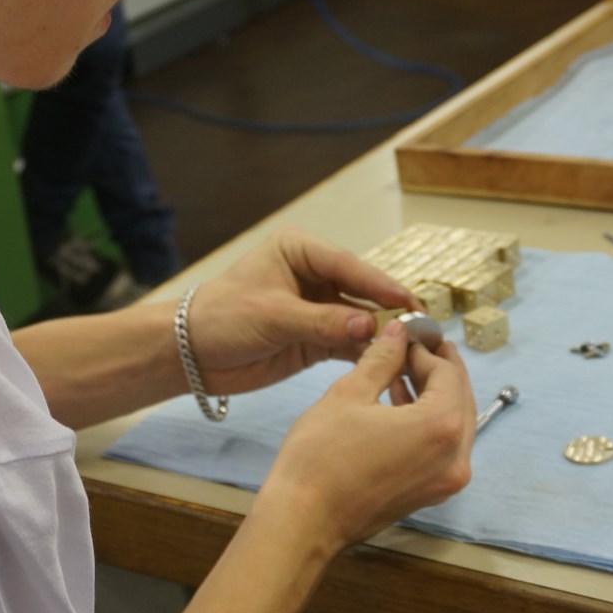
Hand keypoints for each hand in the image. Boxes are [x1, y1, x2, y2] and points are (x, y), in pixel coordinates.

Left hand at [183, 227, 420, 396]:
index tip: (408, 302)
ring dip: (381, 333)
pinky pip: (348, 342)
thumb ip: (323, 322)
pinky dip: (366, 352)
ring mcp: (316, 307)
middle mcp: (313, 274)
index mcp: (300, 251)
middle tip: (422, 327)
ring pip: (359, 318)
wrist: (191, 354)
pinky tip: (389, 362)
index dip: (380, 285)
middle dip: (388, 310)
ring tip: (413, 348)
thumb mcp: (273, 316)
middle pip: (361, 290)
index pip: (349, 265)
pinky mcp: (315, 337)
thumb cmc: (222, 318)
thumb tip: (369, 327)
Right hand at [260, 319, 475, 552]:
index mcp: (441, 427)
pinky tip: (399, 405)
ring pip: (453, 424)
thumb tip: (398, 332)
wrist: (304, 521)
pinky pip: (442, 448)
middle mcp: (456, 457)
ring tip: (402, 371)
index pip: (447, 373)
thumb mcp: (349, 395)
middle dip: (438, 370)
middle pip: (459, 398)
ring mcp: (446, 481)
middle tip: (415, 346)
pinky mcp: (430, 494)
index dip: (427, 349)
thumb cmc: (321, 457)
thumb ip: (381, 359)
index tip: (408, 333)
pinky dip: (427, 422)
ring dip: (433, 395)